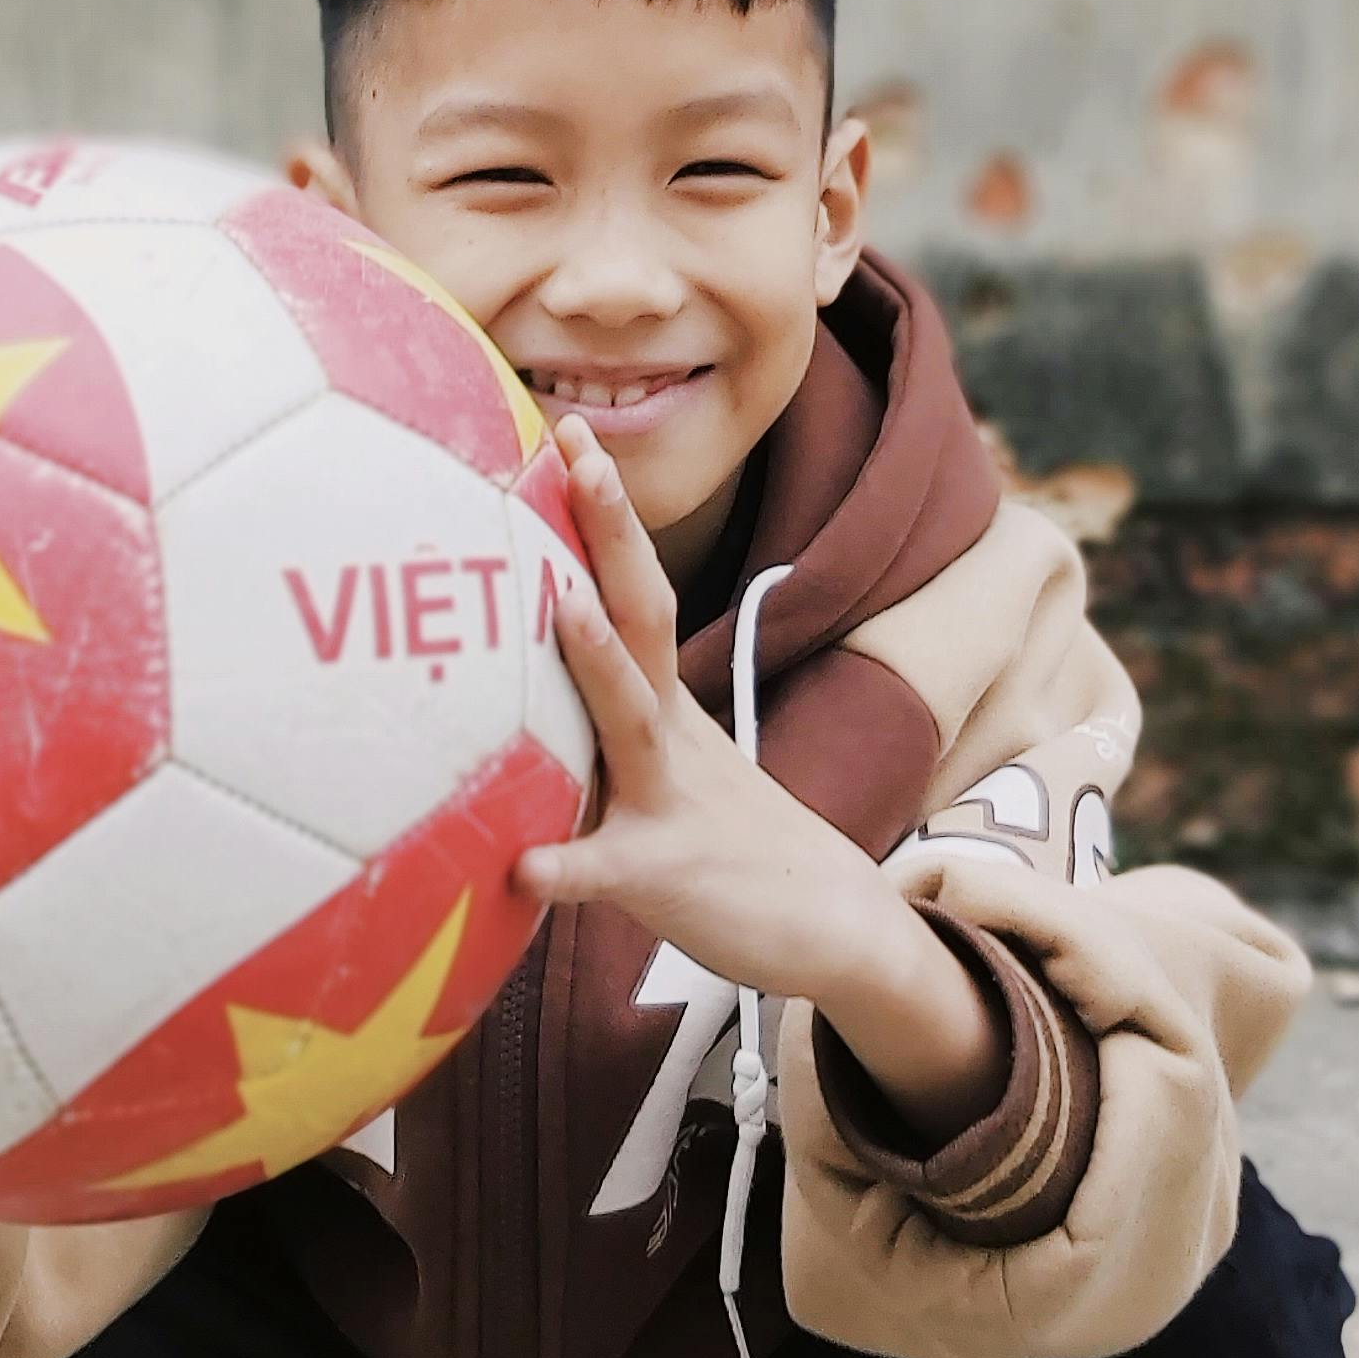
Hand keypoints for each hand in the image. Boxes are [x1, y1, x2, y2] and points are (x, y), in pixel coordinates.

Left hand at [517, 422, 1006, 1144]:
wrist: (837, 926)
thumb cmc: (734, 843)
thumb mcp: (672, 767)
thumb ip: (605, 726)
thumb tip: (523, 680)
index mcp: (665, 702)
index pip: (632, 587)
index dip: (602, 514)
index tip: (566, 432)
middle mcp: (671, 733)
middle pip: (641, 613)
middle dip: (608, 532)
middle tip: (575, 449)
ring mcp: (673, 798)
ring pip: (632, 721)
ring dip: (597, 662)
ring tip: (557, 605)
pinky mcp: (669, 874)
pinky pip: (611, 871)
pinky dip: (569, 867)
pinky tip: (521, 868)